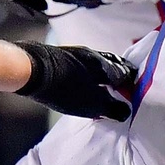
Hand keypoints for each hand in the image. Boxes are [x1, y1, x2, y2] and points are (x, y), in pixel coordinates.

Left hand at [16, 42, 135, 120]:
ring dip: (105, 74)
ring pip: (99, 63)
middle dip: (121, 76)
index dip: (132, 84)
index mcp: (104, 65)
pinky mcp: (62, 56)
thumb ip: (112, 107)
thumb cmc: (64, 89)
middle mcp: (93, 55)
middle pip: (114, 64)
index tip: (134, 94)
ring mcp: (76, 53)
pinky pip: (84, 64)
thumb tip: (126, 110)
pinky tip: (84, 83)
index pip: (127, 72)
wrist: (30, 70)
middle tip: (124, 89)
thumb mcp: (92, 104)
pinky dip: (90, 73)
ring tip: (105, 87)